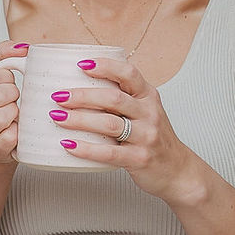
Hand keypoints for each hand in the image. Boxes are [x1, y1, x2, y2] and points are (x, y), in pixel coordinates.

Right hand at [0, 42, 26, 167]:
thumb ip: (3, 55)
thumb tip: (22, 48)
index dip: (6, 77)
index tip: (7, 83)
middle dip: (12, 94)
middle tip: (13, 98)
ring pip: (2, 117)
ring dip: (15, 113)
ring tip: (13, 114)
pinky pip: (10, 137)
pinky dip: (18, 132)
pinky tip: (15, 130)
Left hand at [43, 48, 198, 202]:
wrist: (177, 170)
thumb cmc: (152, 137)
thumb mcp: (144, 111)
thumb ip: (120, 99)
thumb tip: (78, 87)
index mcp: (148, 96)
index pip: (129, 74)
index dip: (105, 67)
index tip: (81, 65)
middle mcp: (149, 113)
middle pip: (113, 99)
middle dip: (82, 96)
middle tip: (58, 96)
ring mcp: (146, 136)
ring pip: (109, 124)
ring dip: (79, 120)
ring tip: (57, 117)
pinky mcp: (140, 159)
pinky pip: (109, 153)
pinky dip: (86, 149)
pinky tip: (69, 145)